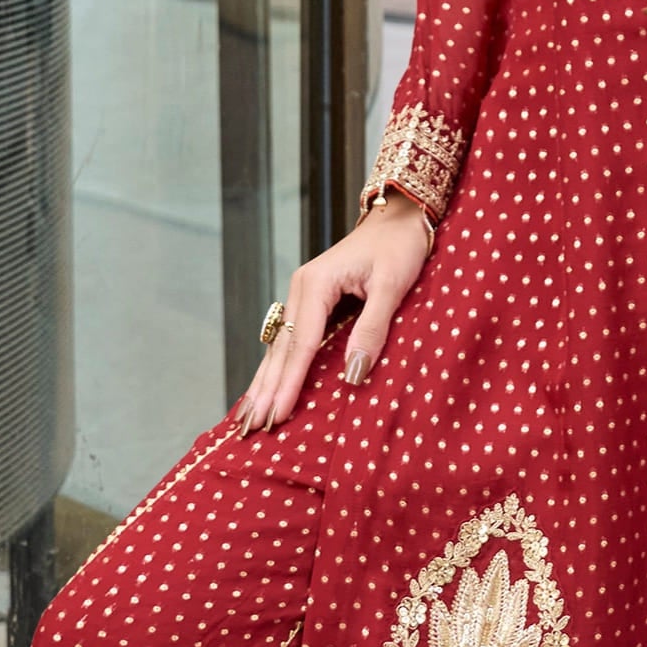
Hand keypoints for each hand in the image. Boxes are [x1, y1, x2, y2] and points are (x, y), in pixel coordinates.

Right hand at [238, 195, 434, 430]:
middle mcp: (300, 290)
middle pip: (279, 349)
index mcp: (315, 285)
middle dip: (264, 391)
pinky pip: (289, 341)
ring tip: (247, 417)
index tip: (276, 416)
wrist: (399, 217)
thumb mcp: (392, 286)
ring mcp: (302, 296)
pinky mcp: (311, 302)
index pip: (299, 345)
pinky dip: (277, 368)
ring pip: (279, 347)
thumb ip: (372, 329)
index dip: (288, 384)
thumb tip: (354, 374)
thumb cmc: (399, 247)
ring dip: (264, 383)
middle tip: (248, 428)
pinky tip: (266, 388)